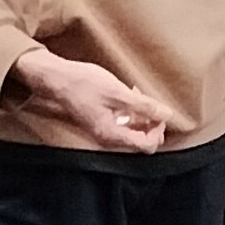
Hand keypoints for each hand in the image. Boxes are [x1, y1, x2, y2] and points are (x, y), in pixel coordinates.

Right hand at [17, 46, 171, 157]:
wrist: (56, 79)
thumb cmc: (84, 84)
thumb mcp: (118, 93)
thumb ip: (144, 106)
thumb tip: (167, 115)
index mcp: (112, 135)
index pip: (146, 146)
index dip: (158, 130)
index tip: (159, 112)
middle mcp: (107, 139)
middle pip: (140, 142)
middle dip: (152, 124)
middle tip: (153, 104)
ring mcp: (102, 131)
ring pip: (132, 132)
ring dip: (141, 117)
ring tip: (139, 95)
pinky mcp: (99, 122)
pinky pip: (122, 124)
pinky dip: (130, 113)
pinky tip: (129, 95)